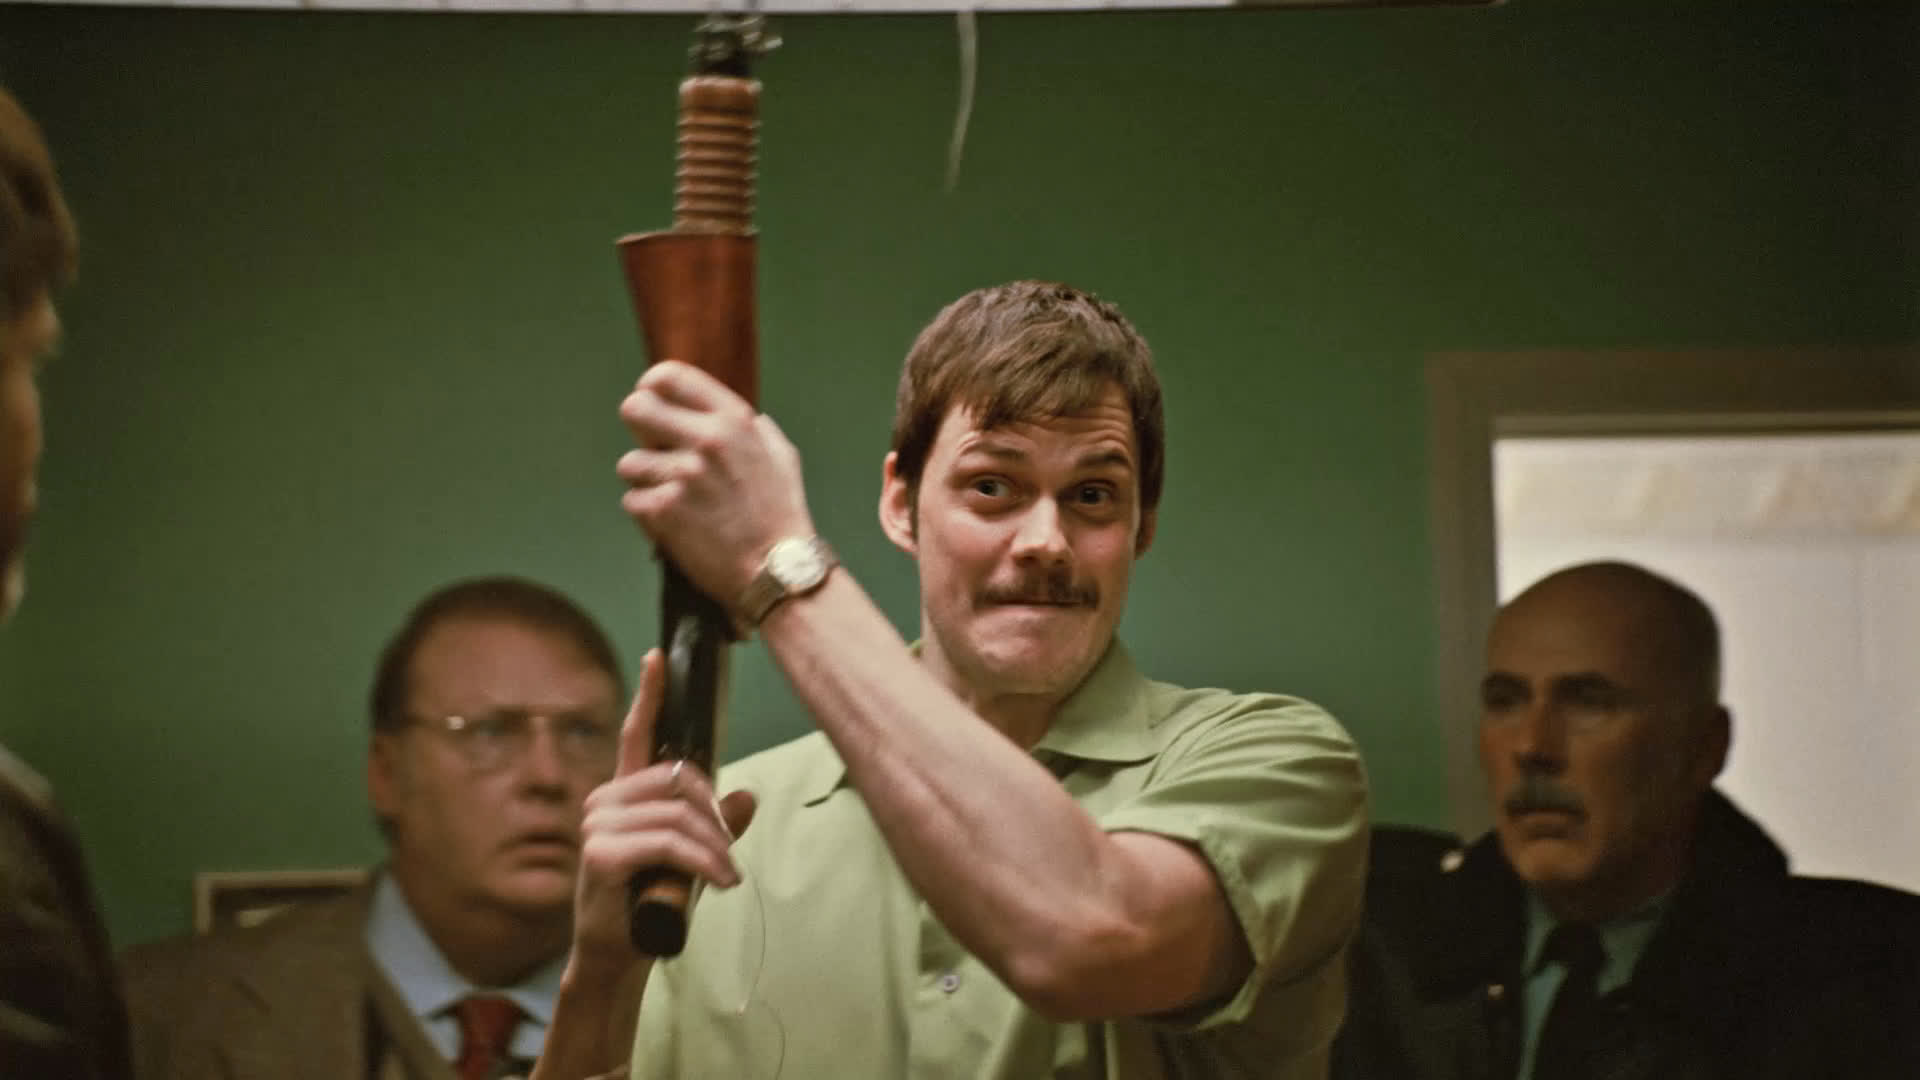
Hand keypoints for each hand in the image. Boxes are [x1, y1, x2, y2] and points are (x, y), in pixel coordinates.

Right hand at [570, 648, 757, 978]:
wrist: (618, 954)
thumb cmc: (651, 902)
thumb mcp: (692, 859)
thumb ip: (716, 826)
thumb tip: (748, 794)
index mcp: (624, 794)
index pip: (636, 734)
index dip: (649, 694)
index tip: (658, 656)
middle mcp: (605, 800)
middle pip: (679, 779)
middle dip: (715, 816)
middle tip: (727, 855)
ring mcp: (598, 825)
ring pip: (680, 814)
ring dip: (715, 848)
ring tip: (725, 877)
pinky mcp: (601, 853)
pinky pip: (669, 843)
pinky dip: (703, 862)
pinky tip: (718, 882)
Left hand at [617, 360, 815, 608]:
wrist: (776, 571)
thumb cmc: (781, 515)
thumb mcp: (780, 455)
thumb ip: (750, 427)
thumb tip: (724, 414)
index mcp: (733, 420)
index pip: (669, 376)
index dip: (651, 386)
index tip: (652, 400)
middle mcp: (706, 440)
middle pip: (635, 408)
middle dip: (639, 428)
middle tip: (653, 449)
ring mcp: (683, 475)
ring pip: (629, 464)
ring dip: (646, 482)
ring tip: (675, 500)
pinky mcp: (664, 510)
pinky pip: (632, 501)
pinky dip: (648, 515)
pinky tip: (675, 524)